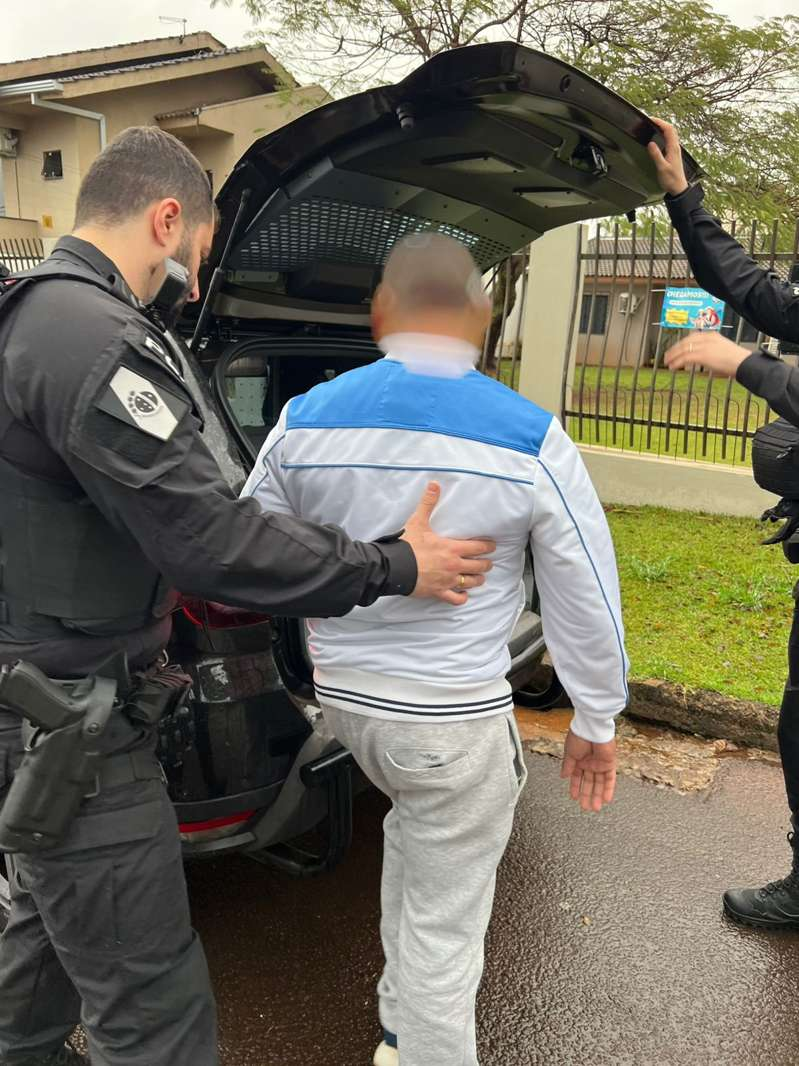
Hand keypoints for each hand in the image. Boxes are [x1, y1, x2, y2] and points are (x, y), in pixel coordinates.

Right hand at [402, 482, 494, 605]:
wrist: (393, 567)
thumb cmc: (407, 545)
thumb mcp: (418, 521)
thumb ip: (428, 503)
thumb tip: (434, 484)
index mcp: (452, 548)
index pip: (479, 548)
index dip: (488, 546)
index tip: (492, 546)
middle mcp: (454, 566)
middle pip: (479, 566)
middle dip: (486, 564)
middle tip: (488, 562)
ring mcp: (447, 581)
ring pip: (471, 582)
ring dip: (477, 579)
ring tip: (479, 577)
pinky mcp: (438, 592)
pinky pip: (456, 599)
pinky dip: (462, 598)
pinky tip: (464, 595)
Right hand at [560, 729, 616, 811]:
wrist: (591, 729)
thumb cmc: (579, 736)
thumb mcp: (569, 753)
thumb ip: (568, 766)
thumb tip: (563, 776)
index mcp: (579, 760)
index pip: (577, 777)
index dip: (576, 787)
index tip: (574, 797)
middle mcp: (590, 763)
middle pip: (589, 783)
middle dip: (587, 795)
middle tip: (586, 807)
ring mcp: (600, 764)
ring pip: (600, 784)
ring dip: (597, 796)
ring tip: (595, 807)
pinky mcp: (609, 764)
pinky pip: (610, 779)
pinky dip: (608, 789)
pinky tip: (606, 799)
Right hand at [647, 117, 688, 196]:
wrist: (678, 188)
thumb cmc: (671, 180)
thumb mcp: (662, 168)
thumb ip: (656, 155)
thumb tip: (650, 144)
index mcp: (673, 148)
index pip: (668, 130)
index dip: (660, 122)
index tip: (651, 119)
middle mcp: (675, 147)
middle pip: (671, 129)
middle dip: (662, 122)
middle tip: (651, 120)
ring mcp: (675, 150)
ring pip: (671, 134)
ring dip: (663, 128)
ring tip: (654, 126)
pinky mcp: (673, 154)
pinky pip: (670, 140)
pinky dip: (664, 135)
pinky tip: (659, 137)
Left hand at [664, 331, 748, 376]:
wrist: (743, 363)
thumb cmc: (737, 360)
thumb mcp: (722, 351)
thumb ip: (711, 351)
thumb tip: (702, 359)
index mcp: (712, 335)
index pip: (692, 337)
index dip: (681, 343)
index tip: (675, 348)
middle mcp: (706, 338)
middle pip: (685, 342)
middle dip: (674, 349)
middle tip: (667, 356)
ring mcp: (704, 346)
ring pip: (683, 349)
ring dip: (673, 357)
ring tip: (667, 363)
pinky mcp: (702, 355)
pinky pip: (685, 358)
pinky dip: (676, 362)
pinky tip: (673, 367)